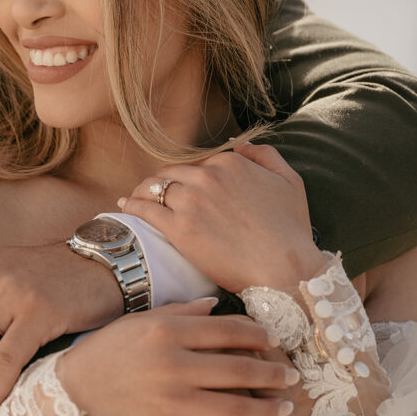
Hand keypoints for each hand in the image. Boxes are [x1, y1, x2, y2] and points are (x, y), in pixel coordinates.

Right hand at [56, 303, 297, 415]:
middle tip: (290, 376)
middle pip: (238, 368)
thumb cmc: (106, 354)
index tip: (272, 340)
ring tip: (283, 407)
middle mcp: (172, 366)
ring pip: (236, 407)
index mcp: (166, 333)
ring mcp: (172, 403)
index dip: (256, 335)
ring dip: (267, 409)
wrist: (72, 395)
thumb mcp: (137, 323)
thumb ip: (177, 312)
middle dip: (272, 373)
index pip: (226, 330)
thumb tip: (213, 304)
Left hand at [121, 143, 323, 292]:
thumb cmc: (292, 231)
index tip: (182, 187)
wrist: (285, 269)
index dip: (189, 176)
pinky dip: (132, 205)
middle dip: (161, 181)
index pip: (198, 163)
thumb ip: (265, 156)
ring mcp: (190, 202)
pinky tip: (125, 207)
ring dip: (142, 190)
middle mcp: (207, 177)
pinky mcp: (178, 228)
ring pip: (153, 187)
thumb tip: (241, 145)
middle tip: (152, 192)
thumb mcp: (290, 181)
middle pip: (172, 172)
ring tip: (135, 198)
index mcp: (230, 163)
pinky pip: (144, 209)